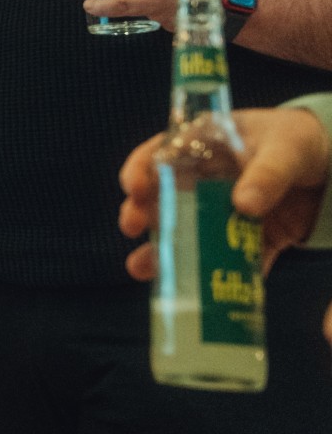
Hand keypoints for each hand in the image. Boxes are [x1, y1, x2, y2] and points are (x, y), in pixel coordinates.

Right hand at [119, 107, 329, 323]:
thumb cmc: (299, 141)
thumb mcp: (285, 147)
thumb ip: (267, 173)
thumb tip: (244, 206)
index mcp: (203, 147)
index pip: (159, 154)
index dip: (140, 170)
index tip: (134, 188)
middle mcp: (203, 182)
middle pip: (162, 199)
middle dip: (142, 215)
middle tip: (133, 228)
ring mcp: (223, 213)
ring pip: (186, 235)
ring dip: (165, 253)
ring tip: (145, 269)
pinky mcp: (248, 239)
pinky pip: (229, 260)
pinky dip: (218, 277)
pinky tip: (201, 292)